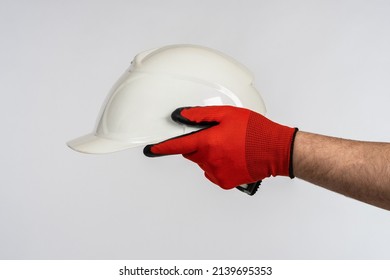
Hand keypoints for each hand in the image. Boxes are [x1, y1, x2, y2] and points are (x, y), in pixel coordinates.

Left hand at [144, 106, 297, 188]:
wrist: (275, 150)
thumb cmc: (255, 131)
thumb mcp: (228, 115)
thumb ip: (202, 115)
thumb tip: (183, 116)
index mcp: (208, 143)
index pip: (177, 146)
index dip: (161, 148)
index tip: (151, 150)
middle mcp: (210, 160)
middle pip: (191, 152)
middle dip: (197, 144)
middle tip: (215, 136)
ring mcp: (217, 173)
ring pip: (202, 162)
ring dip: (208, 154)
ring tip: (229, 146)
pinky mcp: (225, 182)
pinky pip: (212, 171)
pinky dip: (217, 164)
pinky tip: (231, 156)